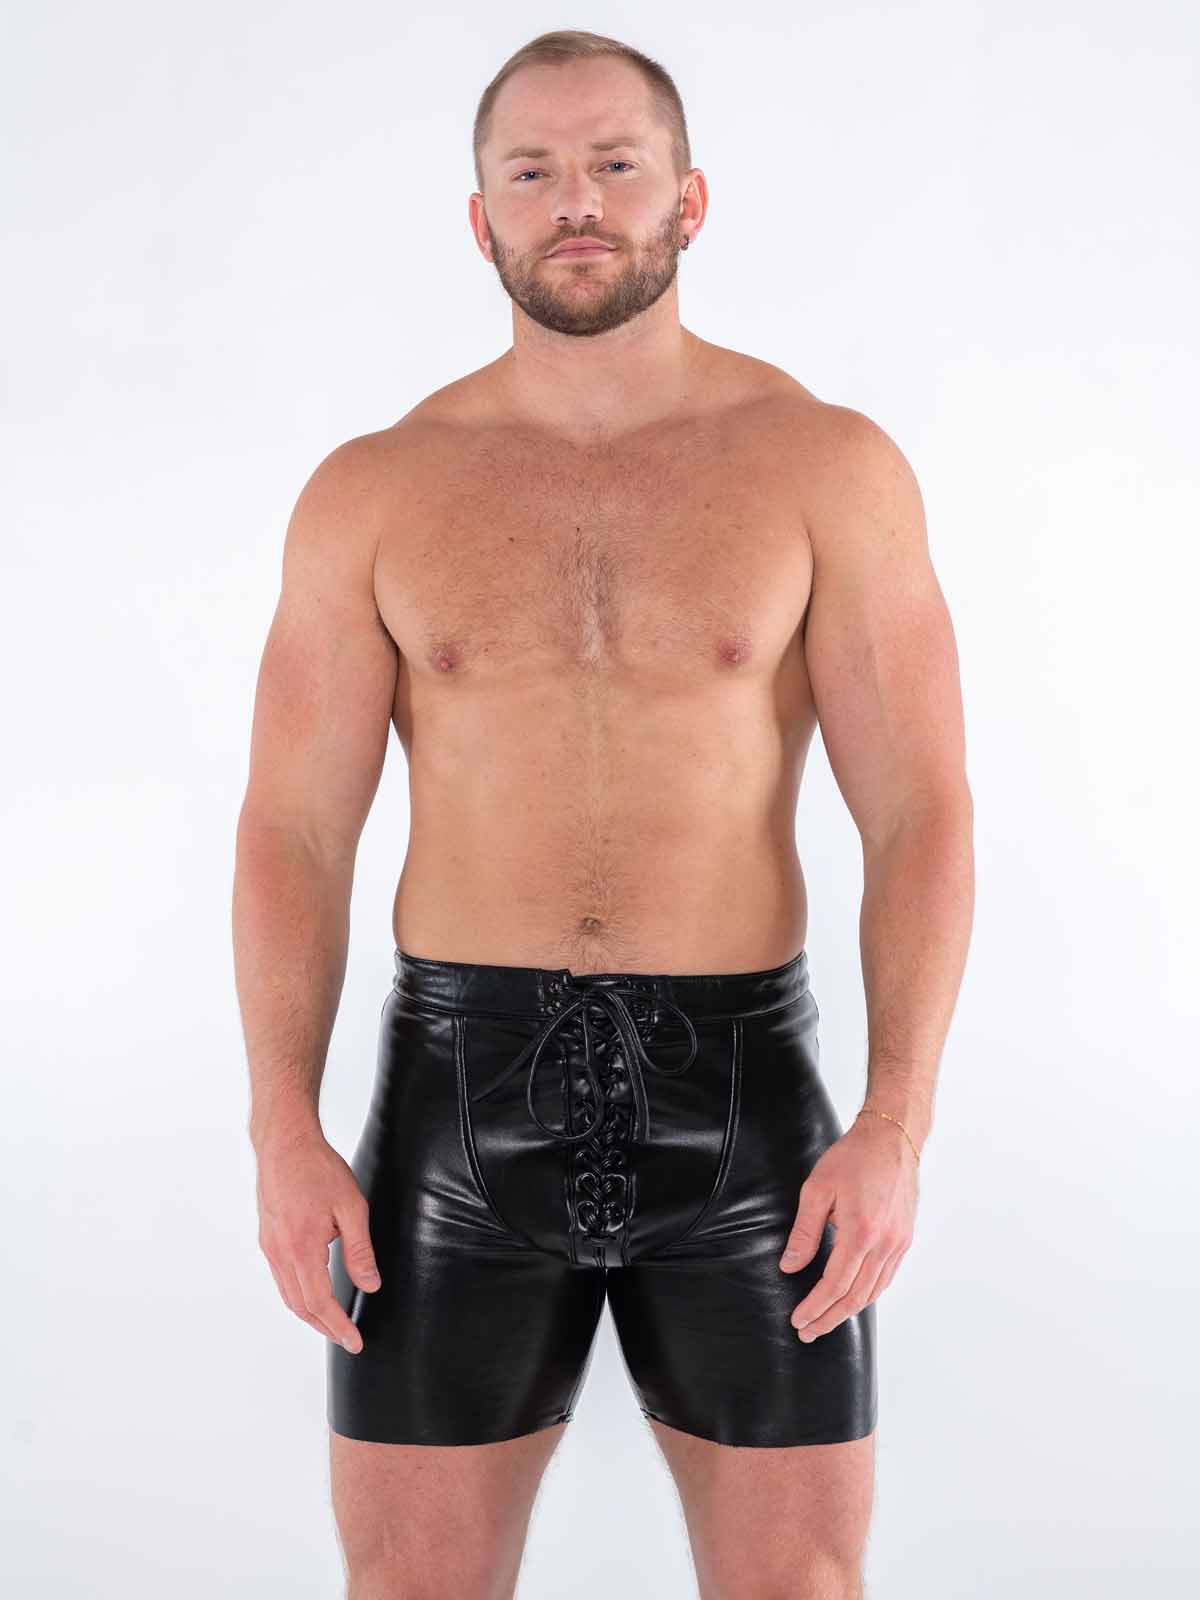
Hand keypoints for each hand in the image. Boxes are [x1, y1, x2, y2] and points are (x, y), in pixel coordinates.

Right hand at [255, 1127, 380, 1352]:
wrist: (285, 1143)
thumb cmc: (318, 1168)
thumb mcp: (351, 1207)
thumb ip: (360, 1250)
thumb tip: (370, 1285)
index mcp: (301, 1248)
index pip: (319, 1302)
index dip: (338, 1326)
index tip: (354, 1341)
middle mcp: (280, 1253)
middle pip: (300, 1306)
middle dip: (325, 1328)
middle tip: (347, 1339)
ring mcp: (270, 1247)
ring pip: (288, 1295)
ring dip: (310, 1315)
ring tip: (332, 1324)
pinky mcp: (267, 1238)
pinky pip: (281, 1279)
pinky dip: (298, 1296)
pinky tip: (313, 1294)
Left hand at [778, 1111, 918, 1340]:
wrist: (892, 1138)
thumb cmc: (854, 1157)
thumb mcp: (817, 1189)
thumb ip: (804, 1232)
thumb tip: (790, 1266)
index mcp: (861, 1231)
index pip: (836, 1284)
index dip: (816, 1306)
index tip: (798, 1320)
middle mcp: (885, 1243)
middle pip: (856, 1296)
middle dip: (829, 1318)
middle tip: (808, 1331)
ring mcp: (899, 1243)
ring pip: (873, 1291)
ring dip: (848, 1311)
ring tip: (825, 1320)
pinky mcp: (904, 1239)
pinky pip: (886, 1278)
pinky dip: (868, 1294)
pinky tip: (853, 1298)